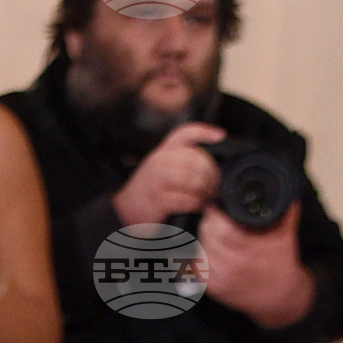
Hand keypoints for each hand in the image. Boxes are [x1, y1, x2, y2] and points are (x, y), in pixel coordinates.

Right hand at [112, 121, 226, 228]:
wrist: (121, 210)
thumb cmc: (147, 192)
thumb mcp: (161, 169)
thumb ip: (180, 162)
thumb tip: (210, 165)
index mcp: (163, 152)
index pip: (185, 133)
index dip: (205, 132)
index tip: (220, 137)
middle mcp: (160, 161)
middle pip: (196, 158)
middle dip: (211, 173)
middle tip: (216, 185)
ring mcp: (157, 180)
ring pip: (192, 179)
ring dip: (205, 189)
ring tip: (208, 197)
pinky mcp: (157, 199)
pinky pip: (185, 199)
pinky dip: (196, 203)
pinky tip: (198, 206)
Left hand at [197, 201, 313, 327]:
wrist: (279, 298)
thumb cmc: (282, 265)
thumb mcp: (287, 235)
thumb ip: (286, 212)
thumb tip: (286, 192)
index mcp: (248, 250)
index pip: (221, 228)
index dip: (214, 213)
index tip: (213, 204)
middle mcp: (232, 266)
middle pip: (207, 237)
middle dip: (208, 223)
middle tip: (212, 215)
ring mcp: (221, 279)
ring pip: (199, 251)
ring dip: (202, 239)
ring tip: (210, 230)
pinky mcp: (214, 289)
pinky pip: (197, 269)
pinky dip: (199, 256)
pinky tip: (206, 248)